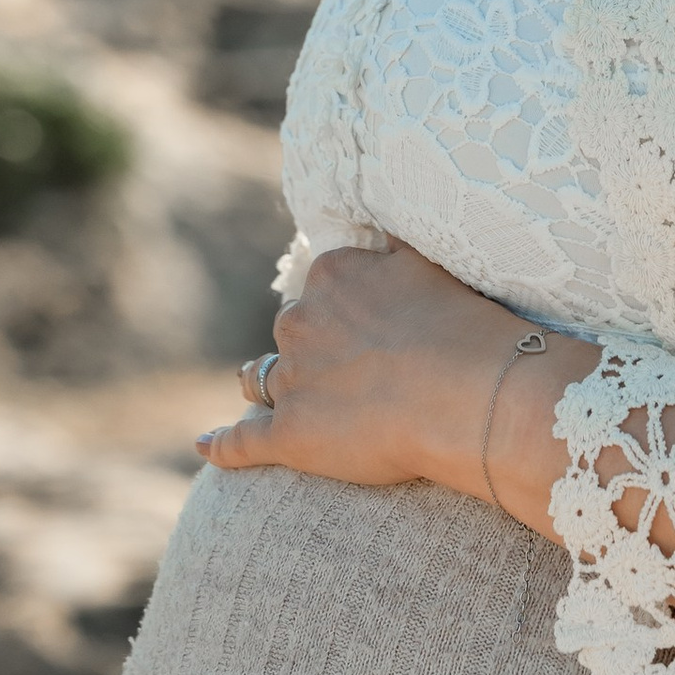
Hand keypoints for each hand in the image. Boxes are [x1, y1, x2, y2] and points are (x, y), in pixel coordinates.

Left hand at [197, 243, 587, 530]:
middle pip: (293, 329)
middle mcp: (301, 321)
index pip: (325, 286)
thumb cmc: (463, 327)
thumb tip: (381, 228)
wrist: (469, 394)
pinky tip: (205, 447)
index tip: (366, 324)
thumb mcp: (431, 262)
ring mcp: (291, 379)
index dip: (344, 307)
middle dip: (311, 345)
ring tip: (272, 392)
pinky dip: (222, 445)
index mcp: (333, 275)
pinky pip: (243, 441)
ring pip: (263, 378)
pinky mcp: (288, 434)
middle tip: (348, 368)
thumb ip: (397, 247)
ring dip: (268, 383)